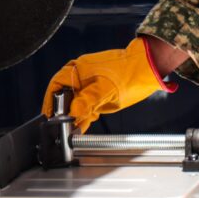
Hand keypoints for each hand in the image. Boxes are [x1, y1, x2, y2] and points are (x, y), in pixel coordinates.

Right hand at [42, 37, 175, 132]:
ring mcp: (92, 83)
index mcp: (79, 69)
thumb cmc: (130, 73)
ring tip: (73, 129)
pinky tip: (82, 126)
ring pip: (77, 102)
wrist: (149, 68)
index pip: (56, 85)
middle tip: (63, 127)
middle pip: (65, 95)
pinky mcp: (100, 91)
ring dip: (75, 116)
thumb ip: (89, 100)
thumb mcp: (108, 89)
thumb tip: (73, 113)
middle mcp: (82, 75)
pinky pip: (87, 105)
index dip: (51, 101)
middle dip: (64, 112)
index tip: (49, 116)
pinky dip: (85, 115)